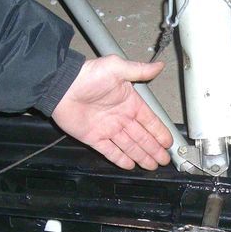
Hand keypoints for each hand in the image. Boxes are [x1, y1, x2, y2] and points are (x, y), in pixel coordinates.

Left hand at [52, 55, 172, 169]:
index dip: (160, 132)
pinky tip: (131, 165)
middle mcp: (120, 117)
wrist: (61, 86)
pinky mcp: (94, 138)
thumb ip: (139, 70)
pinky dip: (120, 159)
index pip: (150, 121)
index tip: (169, 142)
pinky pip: (110, 151)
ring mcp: (108, 129)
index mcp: (129, 103)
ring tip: (152, 165)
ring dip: (142, 156)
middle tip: (164, 159)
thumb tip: (159, 66)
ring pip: (129, 147)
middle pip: (142, 138)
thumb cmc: (87, 75)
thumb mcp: (117, 68)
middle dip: (154, 149)